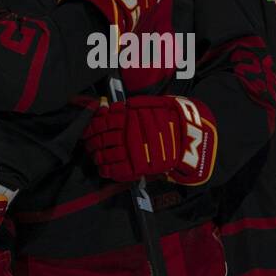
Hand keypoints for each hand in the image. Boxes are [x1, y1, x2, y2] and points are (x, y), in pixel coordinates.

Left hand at [83, 95, 217, 185]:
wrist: (188, 139)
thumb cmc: (170, 119)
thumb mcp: (151, 105)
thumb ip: (132, 105)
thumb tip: (111, 106)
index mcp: (129, 118)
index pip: (101, 123)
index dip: (91, 127)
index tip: (87, 131)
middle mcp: (128, 135)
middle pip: (100, 140)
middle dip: (92, 143)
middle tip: (89, 145)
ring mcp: (132, 152)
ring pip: (105, 156)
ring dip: (98, 157)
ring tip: (97, 157)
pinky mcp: (138, 168)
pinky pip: (116, 171)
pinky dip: (107, 171)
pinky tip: (104, 169)